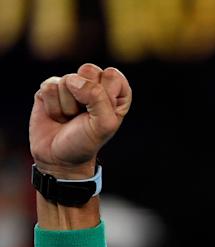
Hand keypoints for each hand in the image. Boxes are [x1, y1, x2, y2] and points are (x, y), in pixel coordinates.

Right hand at [29, 63, 131, 179]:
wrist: (59, 157)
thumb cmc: (86, 142)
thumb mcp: (103, 125)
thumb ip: (98, 98)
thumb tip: (74, 80)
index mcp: (115, 94)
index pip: (112, 75)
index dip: (105, 95)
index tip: (102, 113)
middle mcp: (94, 86)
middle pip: (89, 70)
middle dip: (85, 96)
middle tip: (84, 114)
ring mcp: (71, 86)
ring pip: (67, 79)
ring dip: (67, 105)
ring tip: (70, 118)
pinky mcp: (50, 89)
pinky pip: (49, 87)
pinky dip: (53, 106)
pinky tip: (57, 116)